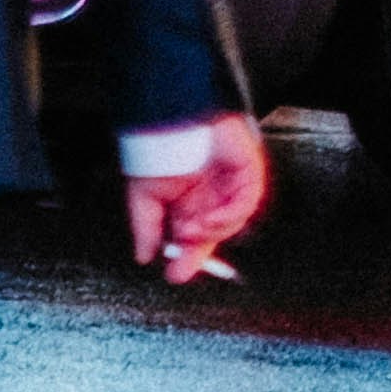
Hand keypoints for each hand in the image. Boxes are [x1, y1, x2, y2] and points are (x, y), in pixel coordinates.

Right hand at [127, 115, 268, 283]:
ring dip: (210, 233)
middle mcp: (212, 193)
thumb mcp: (143, 199)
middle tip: (183, 264)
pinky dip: (228, 216)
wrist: (171, 118)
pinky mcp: (247, 168)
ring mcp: (231, 182)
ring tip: (190, 229)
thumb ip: (146, 230)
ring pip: (232, 222)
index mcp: (190, 201)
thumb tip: (143, 256)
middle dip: (198, 252)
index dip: (187, 257)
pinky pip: (246, 201)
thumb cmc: (157, 149)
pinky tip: (209, 219)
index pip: (195, 237)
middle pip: (215, 233)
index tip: (176, 274)